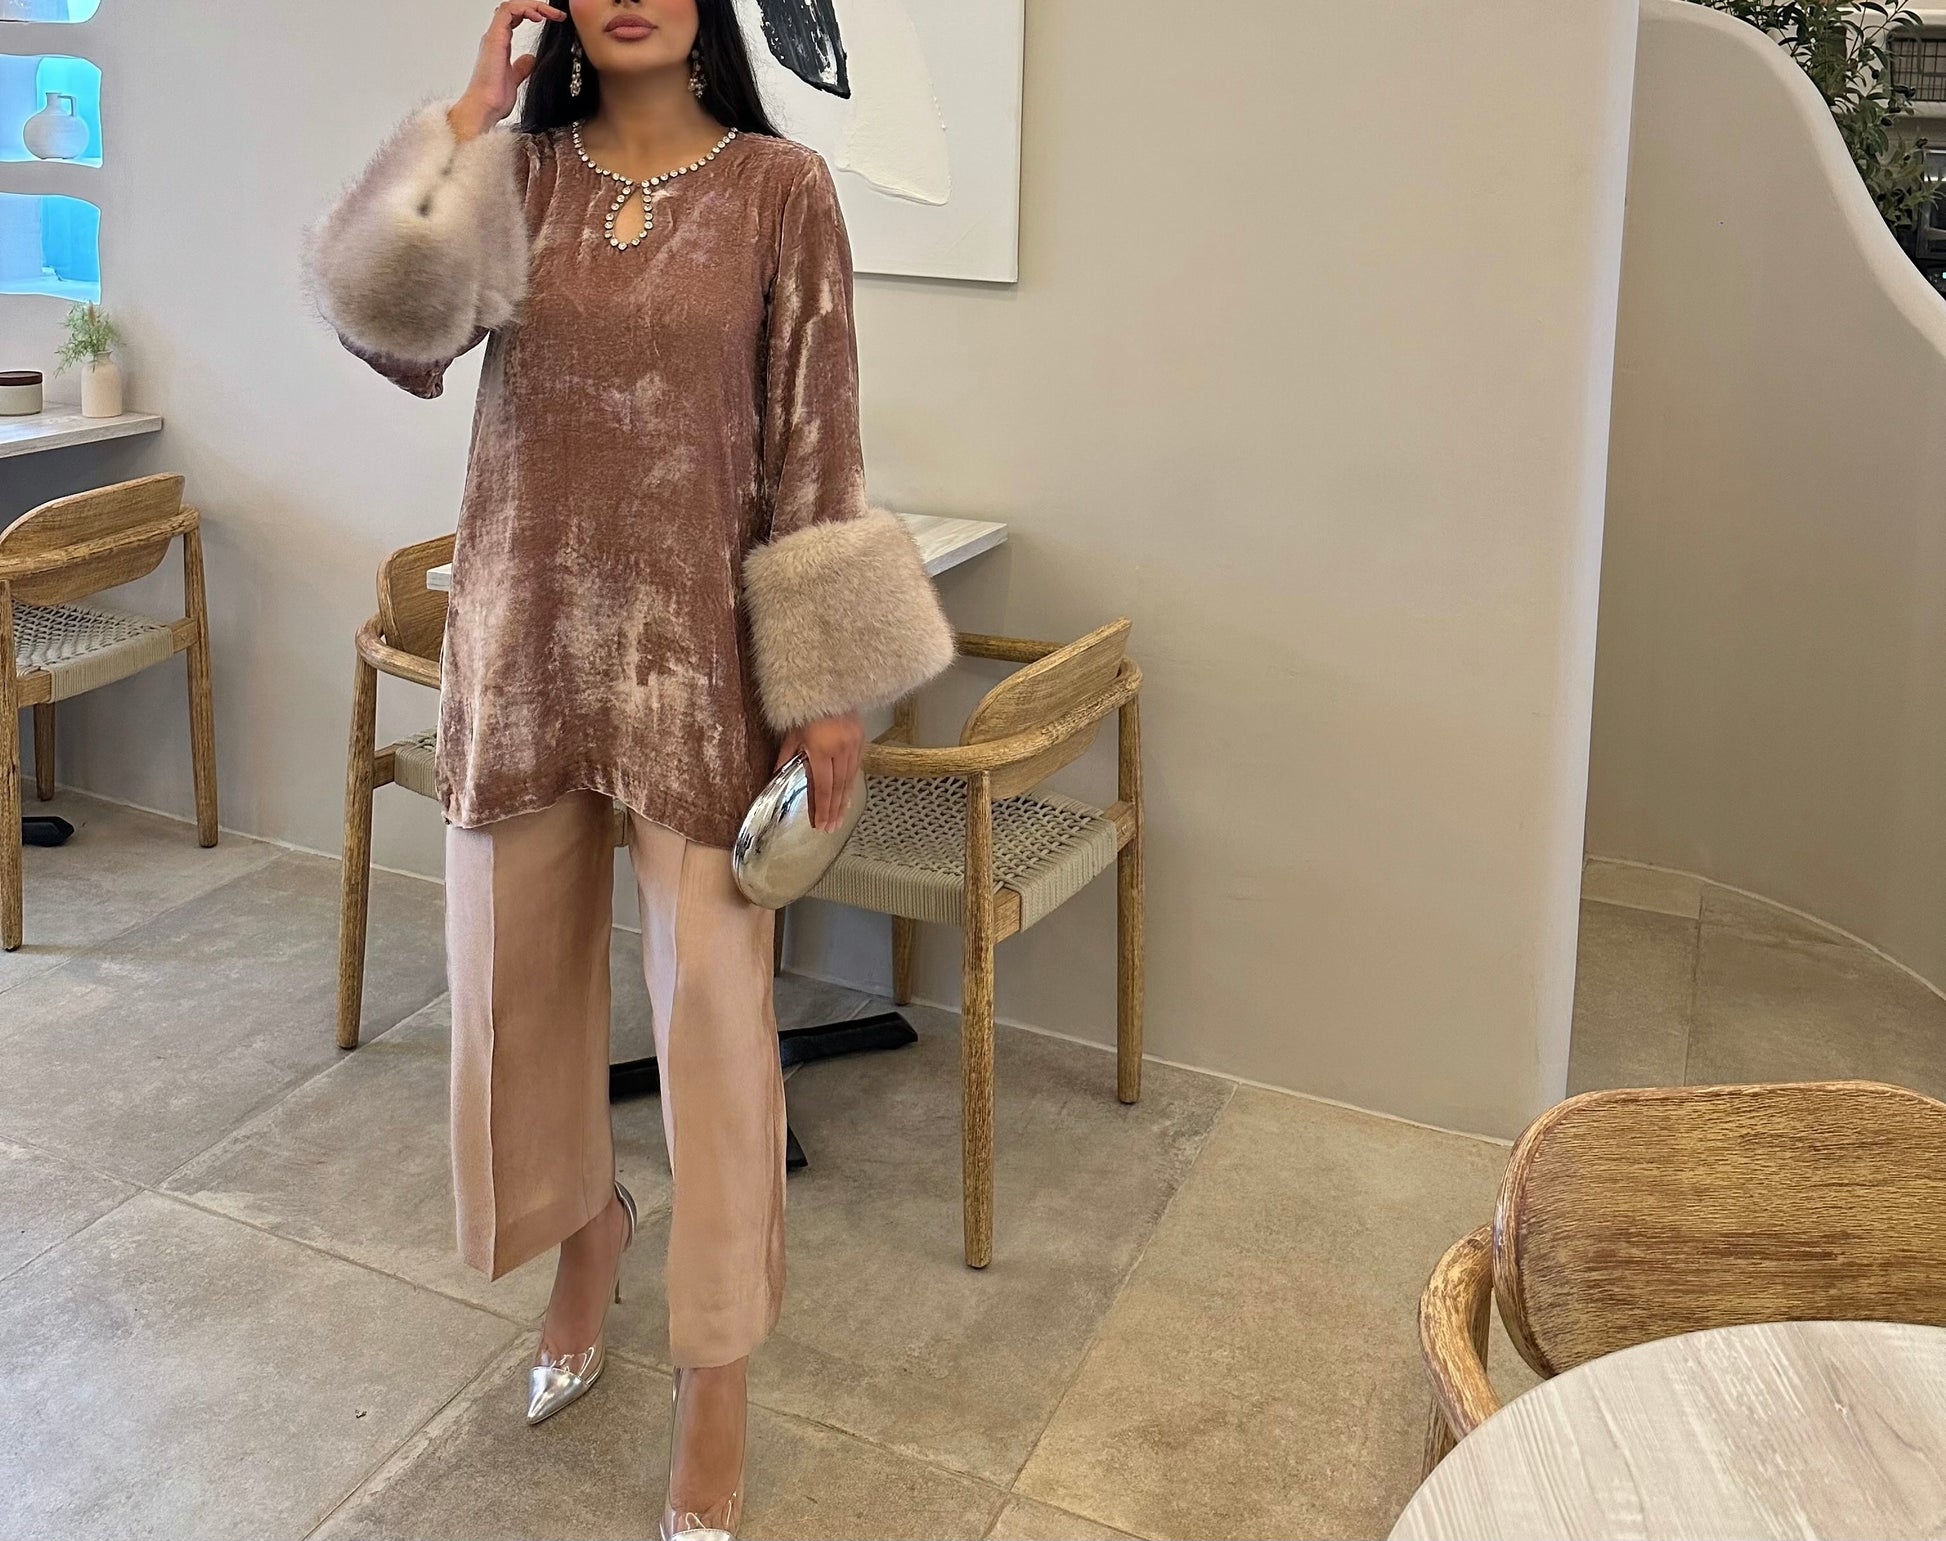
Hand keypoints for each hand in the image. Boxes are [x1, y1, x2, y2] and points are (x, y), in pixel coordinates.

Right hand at [450, 1, 566, 140]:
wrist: (485, 108)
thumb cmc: (495, 99)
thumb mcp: (516, 79)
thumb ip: (522, 67)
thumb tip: (531, 58)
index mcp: (500, 44)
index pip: (516, 17)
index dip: (534, 13)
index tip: (555, 20)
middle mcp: (495, 37)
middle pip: (514, 9)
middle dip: (537, 7)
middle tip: (558, 15)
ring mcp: (494, 36)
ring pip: (511, 6)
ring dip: (533, 6)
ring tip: (551, 14)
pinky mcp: (494, 38)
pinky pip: (508, 12)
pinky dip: (524, 9)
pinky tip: (538, 17)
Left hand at [777, 712, 864, 832]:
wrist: (827, 685)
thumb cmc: (805, 709)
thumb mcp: (791, 734)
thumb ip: (786, 759)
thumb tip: (776, 780)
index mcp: (821, 748)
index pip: (823, 786)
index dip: (822, 808)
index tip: (820, 823)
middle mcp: (841, 748)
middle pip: (838, 787)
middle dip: (834, 810)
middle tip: (831, 827)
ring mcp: (854, 744)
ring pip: (850, 780)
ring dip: (844, 801)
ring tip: (839, 818)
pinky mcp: (862, 739)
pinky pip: (856, 767)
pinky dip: (851, 785)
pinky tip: (848, 797)